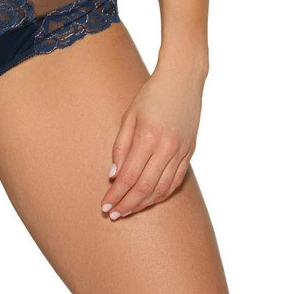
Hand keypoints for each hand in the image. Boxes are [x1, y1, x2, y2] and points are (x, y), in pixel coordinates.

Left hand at [100, 62, 204, 220]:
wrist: (182, 79)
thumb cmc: (151, 94)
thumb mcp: (129, 115)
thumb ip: (120, 146)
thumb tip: (113, 175)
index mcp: (148, 137)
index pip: (129, 176)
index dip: (116, 194)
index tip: (105, 204)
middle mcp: (167, 148)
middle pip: (144, 187)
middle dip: (127, 204)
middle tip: (113, 214)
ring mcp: (181, 151)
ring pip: (162, 189)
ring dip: (143, 204)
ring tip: (128, 211)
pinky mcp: (189, 152)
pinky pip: (176, 181)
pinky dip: (161, 195)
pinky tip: (149, 200)